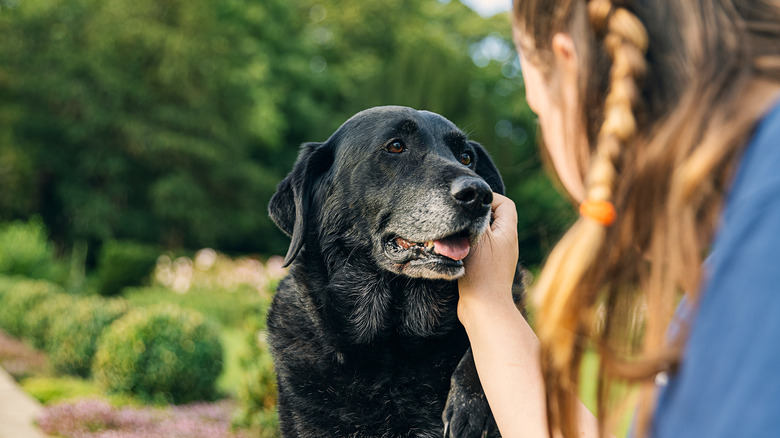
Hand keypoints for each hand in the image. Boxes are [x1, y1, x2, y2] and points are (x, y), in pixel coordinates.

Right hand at [458, 193, 518, 323]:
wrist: (484, 308)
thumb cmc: (481, 272)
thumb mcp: (478, 237)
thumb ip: (477, 217)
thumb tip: (474, 202)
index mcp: (508, 232)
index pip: (505, 204)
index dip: (489, 198)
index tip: (470, 203)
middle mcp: (507, 243)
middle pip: (494, 218)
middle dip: (476, 215)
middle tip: (460, 218)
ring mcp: (498, 257)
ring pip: (484, 234)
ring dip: (470, 232)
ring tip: (456, 235)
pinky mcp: (488, 269)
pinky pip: (479, 249)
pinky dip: (468, 246)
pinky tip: (455, 251)